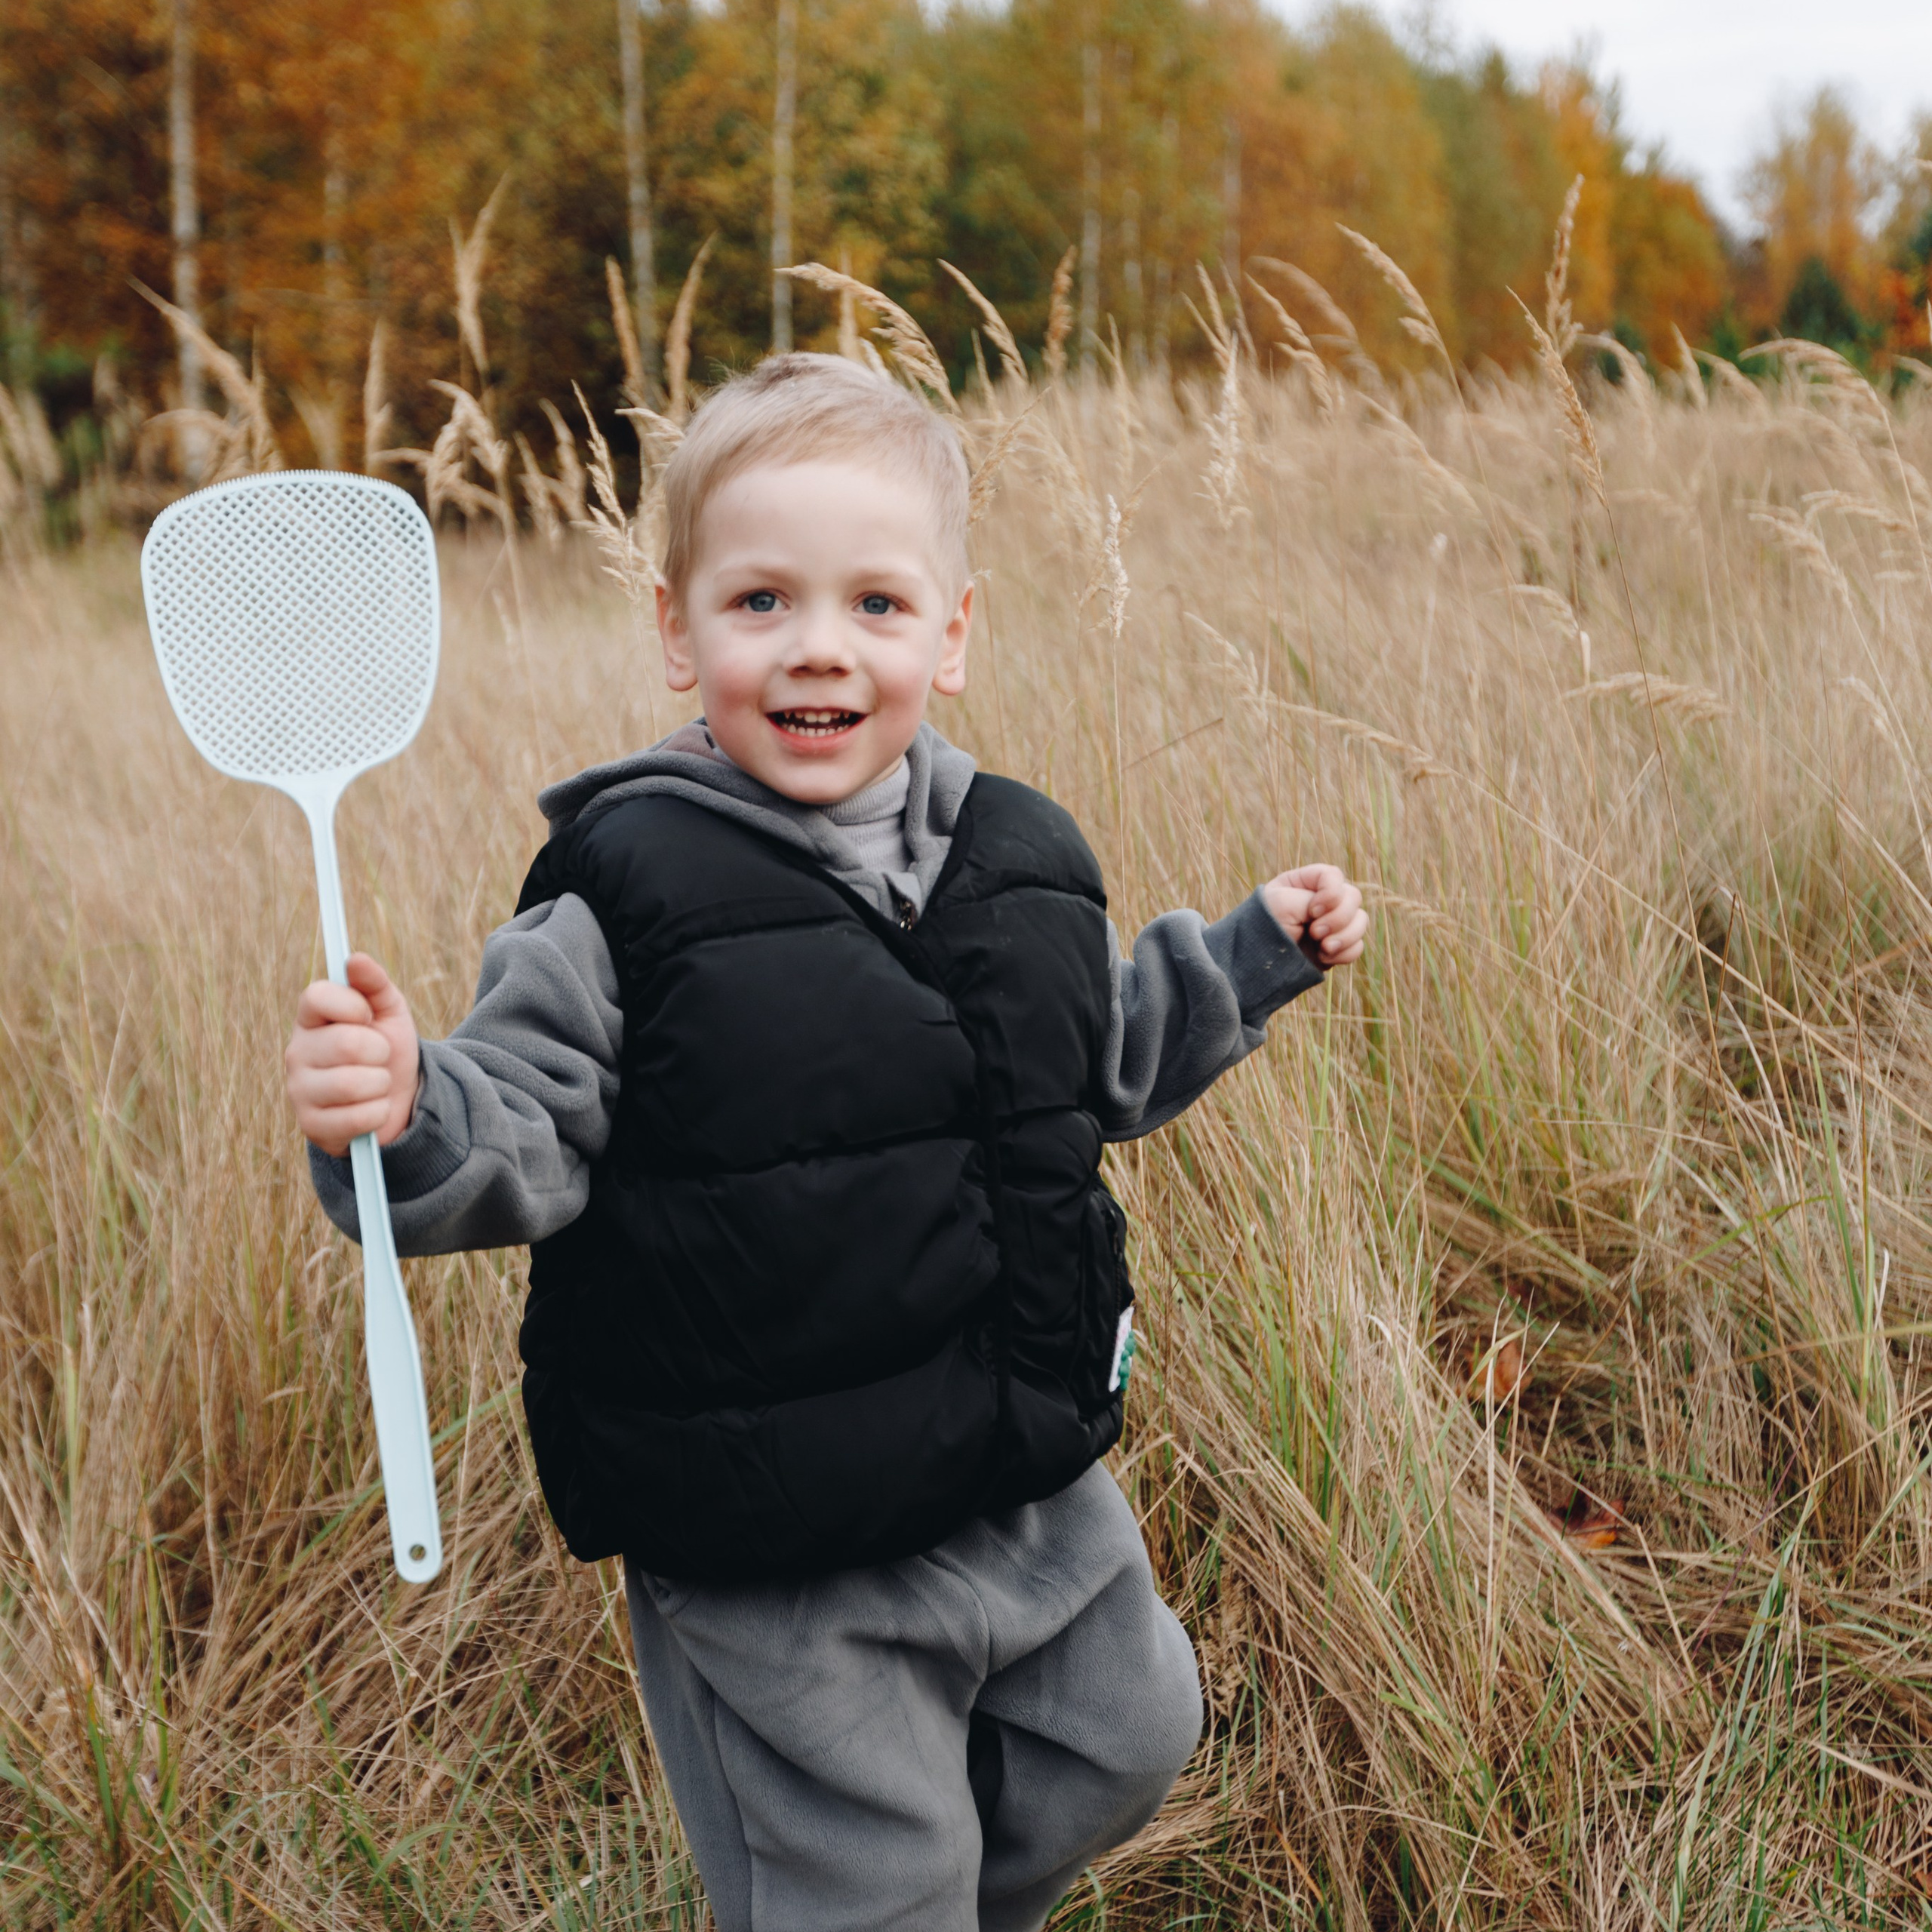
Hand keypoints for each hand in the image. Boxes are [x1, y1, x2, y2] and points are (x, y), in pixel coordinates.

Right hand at [284, 953, 420, 1155]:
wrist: (398, 1100)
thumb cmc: (386, 1048)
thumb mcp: (389, 1012)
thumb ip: (374, 984)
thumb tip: (356, 959)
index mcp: (310, 1018)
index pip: (316, 996)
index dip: (352, 1005)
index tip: (368, 1016)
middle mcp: (296, 1051)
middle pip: (346, 1043)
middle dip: (379, 1051)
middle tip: (379, 1057)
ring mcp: (299, 1090)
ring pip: (353, 1084)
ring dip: (381, 1084)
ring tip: (377, 1084)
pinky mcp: (311, 1126)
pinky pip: (357, 1118)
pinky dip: (378, 1113)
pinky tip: (372, 1109)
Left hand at [1261, 864, 1367, 967]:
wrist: (1256, 961)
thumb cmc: (1264, 925)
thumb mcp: (1283, 903)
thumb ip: (1313, 898)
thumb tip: (1342, 918)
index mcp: (1305, 882)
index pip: (1333, 876)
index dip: (1331, 893)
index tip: (1313, 911)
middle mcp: (1322, 900)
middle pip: (1353, 897)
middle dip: (1338, 918)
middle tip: (1315, 932)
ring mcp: (1331, 923)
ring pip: (1360, 922)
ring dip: (1345, 936)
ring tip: (1323, 948)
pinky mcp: (1336, 946)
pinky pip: (1357, 946)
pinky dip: (1344, 953)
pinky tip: (1324, 957)